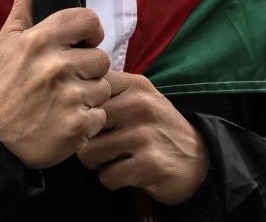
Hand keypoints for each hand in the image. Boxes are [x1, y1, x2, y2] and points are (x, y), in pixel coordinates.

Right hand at [0, 0, 114, 169]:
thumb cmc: (4, 84)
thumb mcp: (8, 39)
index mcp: (40, 40)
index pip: (89, 21)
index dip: (89, 33)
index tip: (80, 44)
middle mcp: (56, 65)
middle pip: (101, 57)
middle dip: (88, 68)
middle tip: (67, 78)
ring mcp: (69, 97)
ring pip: (104, 86)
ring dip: (90, 95)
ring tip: (66, 100)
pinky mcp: (78, 125)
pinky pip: (101, 115)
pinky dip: (89, 121)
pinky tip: (67, 120)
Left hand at [74, 71, 207, 204]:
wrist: (198, 161)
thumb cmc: (158, 129)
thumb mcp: (141, 98)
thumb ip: (109, 92)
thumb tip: (67, 94)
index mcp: (135, 85)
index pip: (87, 89)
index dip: (79, 109)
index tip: (89, 120)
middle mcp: (140, 105)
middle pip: (82, 124)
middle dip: (85, 140)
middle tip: (101, 146)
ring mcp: (144, 135)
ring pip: (89, 153)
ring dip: (97, 163)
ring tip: (114, 159)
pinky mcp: (148, 164)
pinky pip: (107, 177)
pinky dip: (112, 180)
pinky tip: (127, 173)